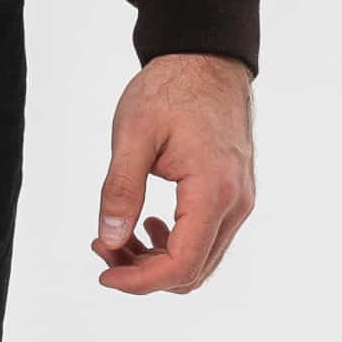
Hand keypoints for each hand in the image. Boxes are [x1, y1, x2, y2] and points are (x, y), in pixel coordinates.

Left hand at [92, 52, 255, 295]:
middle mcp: (235, 203)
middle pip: (191, 272)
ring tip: (118, 235)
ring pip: (200, 260)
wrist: (207, 60)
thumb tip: (108, 240)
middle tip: (102, 245)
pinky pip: (207, 239)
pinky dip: (174, 245)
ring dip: (156, 261)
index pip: (181, 265)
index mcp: (213, 191)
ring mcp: (239, 200)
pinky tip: (148, 223)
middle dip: (142, 272)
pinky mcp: (234, 195)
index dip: (138, 281)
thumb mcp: (133, 135)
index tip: (103, 273)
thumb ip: (120, 190)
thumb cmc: (171, 89)